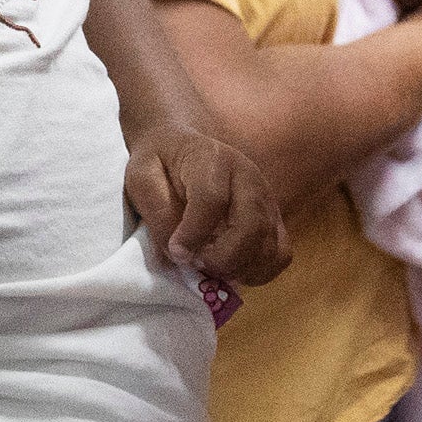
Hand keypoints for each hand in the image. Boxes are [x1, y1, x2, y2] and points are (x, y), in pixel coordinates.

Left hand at [124, 122, 290, 286]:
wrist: (182, 149)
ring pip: (269, 246)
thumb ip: (158, 212)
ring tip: (210, 266)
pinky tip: (230, 269)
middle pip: (252, 225)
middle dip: (222, 257)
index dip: (194, 233)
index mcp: (214, 159)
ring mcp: (267, 200)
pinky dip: (257, 271)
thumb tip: (178, 253)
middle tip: (196, 264)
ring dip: (238, 268)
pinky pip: (279, 255)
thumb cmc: (161, 163)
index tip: (176, 252)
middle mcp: (250, 178)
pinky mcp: (274, 220)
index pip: (212, 199)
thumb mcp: (143, 177)